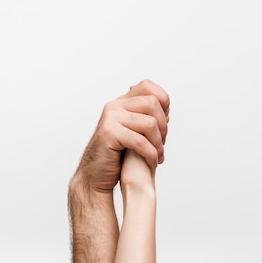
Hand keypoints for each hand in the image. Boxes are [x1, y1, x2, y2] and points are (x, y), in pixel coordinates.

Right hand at [75, 79, 168, 193]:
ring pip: (150, 123)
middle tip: (161, 144)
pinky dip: (151, 154)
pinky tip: (152, 162)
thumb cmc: (115, 157)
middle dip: (163, 126)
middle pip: (153, 103)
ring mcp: (110, 118)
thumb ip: (146, 122)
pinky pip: (140, 141)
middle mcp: (114, 106)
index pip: (147, 86)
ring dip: (158, 144)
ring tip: (158, 156)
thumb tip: (166, 114)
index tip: (164, 122)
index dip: (162, 101)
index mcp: (121, 103)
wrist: (95, 176)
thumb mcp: (134, 134)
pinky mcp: (109, 133)